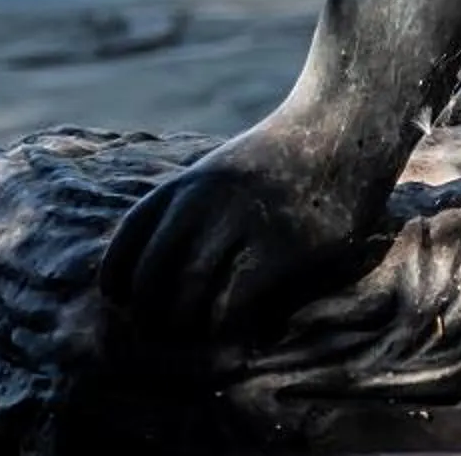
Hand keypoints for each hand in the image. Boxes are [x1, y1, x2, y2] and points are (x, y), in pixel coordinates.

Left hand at [98, 123, 374, 340]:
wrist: (343, 124)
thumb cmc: (283, 157)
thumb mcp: (221, 172)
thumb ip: (189, 209)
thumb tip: (158, 267)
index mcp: (184, 185)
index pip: (125, 246)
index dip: (117, 284)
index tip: (126, 305)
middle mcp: (203, 203)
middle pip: (150, 281)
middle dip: (151, 318)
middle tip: (167, 334)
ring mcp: (242, 223)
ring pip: (187, 298)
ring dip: (189, 329)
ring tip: (202, 335)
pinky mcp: (282, 246)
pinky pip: (232, 304)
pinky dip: (225, 328)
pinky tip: (239, 330)